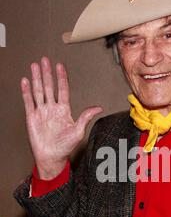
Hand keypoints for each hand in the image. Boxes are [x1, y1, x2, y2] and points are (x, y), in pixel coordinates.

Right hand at [21, 57, 102, 178]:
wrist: (51, 157)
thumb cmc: (65, 147)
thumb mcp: (78, 131)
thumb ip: (86, 117)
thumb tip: (99, 108)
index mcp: (64, 110)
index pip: (63, 90)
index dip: (61, 78)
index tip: (60, 65)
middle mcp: (52, 109)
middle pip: (49, 87)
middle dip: (47, 73)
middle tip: (45, 60)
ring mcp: (41, 112)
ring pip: (38, 91)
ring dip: (37, 78)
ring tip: (35, 65)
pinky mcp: (32, 117)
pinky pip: (29, 102)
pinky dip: (26, 91)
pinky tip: (26, 81)